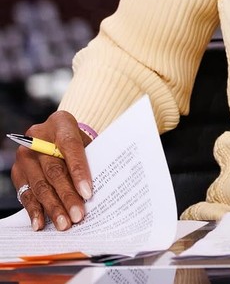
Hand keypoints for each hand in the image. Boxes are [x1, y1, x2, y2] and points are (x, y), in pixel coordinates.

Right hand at [10, 111, 92, 230]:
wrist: (56, 135)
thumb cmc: (77, 140)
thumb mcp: (85, 140)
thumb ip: (90, 159)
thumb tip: (93, 192)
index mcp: (60, 123)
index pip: (70, 147)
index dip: (79, 171)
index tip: (88, 193)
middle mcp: (38, 137)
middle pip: (54, 170)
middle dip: (67, 195)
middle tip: (78, 215)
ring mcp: (25, 155)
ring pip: (40, 185)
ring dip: (53, 207)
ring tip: (64, 224)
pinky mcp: (18, 172)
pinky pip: (26, 194)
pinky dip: (34, 210)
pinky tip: (41, 223)